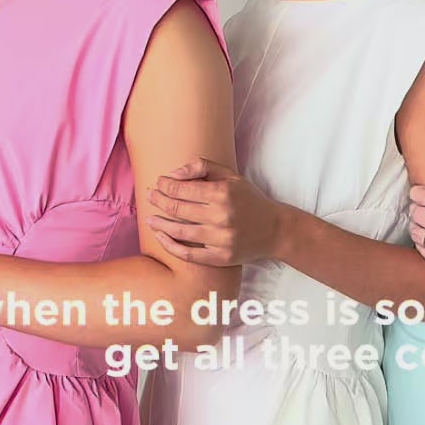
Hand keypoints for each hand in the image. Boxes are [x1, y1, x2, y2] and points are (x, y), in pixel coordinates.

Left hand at [144, 159, 283, 266]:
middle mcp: (222, 216)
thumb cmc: (248, 199)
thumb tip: (173, 173)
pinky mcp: (221, 257)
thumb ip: (201, 167)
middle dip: (158, 201)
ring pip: (179, 232)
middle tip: (149, 197)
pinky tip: (161, 238)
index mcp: (223, 193)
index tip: (158, 183)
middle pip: (178, 209)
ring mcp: (221, 239)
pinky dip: (171, 247)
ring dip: (159, 225)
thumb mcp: (230, 175)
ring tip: (149, 219)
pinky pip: (189, 255)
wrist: (274, 229)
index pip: (183, 189)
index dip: (165, 185)